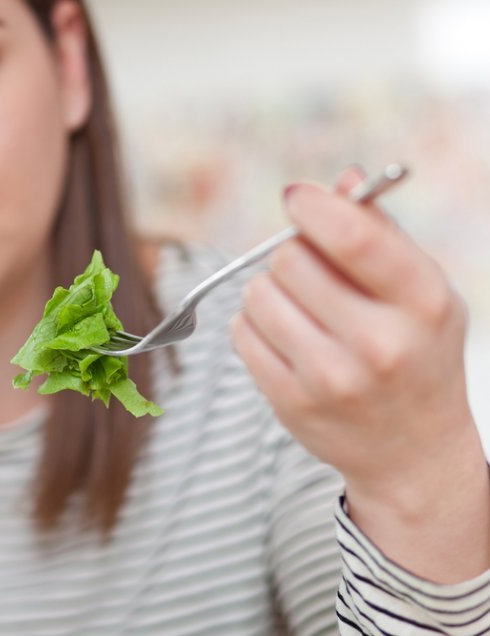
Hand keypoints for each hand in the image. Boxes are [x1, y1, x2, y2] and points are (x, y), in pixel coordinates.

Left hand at [230, 167, 488, 581]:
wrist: (413, 451)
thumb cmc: (417, 354)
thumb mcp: (421, 292)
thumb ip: (382, 232)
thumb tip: (343, 179)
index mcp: (422, 302)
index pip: (353, 236)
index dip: (314, 207)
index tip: (297, 197)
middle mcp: (379, 344)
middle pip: (290, 259)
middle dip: (293, 255)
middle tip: (310, 274)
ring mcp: (330, 378)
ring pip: (257, 294)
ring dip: (269, 291)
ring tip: (301, 311)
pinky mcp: (290, 402)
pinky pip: (241, 333)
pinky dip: (255, 325)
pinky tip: (287, 339)